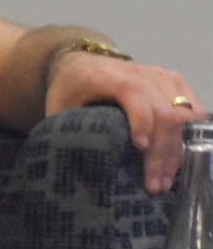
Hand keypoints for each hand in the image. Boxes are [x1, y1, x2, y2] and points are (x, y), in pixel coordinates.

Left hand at [45, 48, 200, 193]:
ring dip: (174, 150)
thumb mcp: (57, 107)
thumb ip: (63, 130)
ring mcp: (156, 74)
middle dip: (160, 152)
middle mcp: (136, 72)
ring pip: (180, 113)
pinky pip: (190, 106)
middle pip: (162, 110)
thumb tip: (65, 165)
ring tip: (164, 180)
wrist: (79, 64)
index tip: (139, 147)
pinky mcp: (170, 80)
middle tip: (153, 184)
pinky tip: (177, 158)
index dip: (140, 119)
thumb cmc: (68, 90)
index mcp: (104, 76)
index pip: (131, 92)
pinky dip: (187, 133)